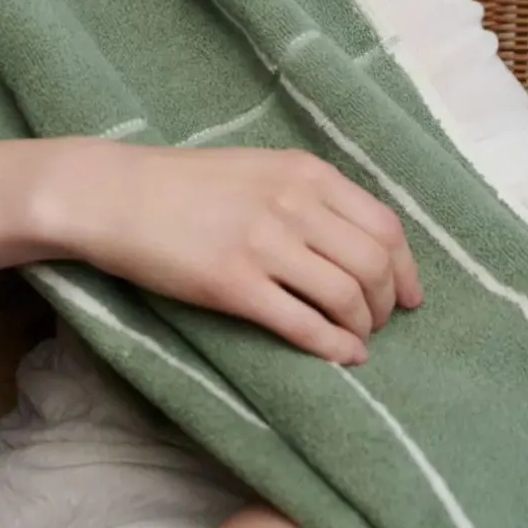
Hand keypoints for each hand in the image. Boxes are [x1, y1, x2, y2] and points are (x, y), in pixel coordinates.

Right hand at [40, 140, 422, 366]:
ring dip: (362, 328)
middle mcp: (294, 204)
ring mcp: (264, 244)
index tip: (410, 296)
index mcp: (306, 173)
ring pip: (346, 297)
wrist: (117, 195)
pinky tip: (340, 358)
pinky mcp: (234, 284)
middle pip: (374, 265)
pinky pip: (303, 325)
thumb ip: (311, 195)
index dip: (407, 269)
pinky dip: (333, 348)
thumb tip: (361, 242)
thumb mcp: (260, 169)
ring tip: (357, 340)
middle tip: (380, 324)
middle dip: (387, 304)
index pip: (385, 226)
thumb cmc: (186, 184)